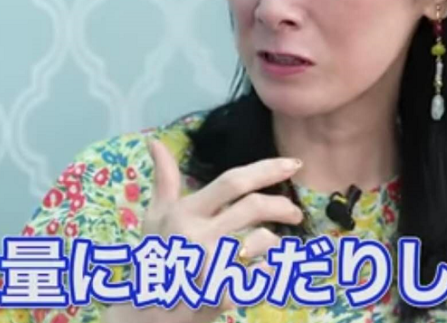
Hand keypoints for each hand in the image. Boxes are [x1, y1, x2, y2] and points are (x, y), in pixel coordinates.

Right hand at [102, 140, 302, 322]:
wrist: (150, 314)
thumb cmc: (156, 259)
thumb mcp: (155, 218)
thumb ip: (164, 180)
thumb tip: (155, 141)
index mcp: (185, 213)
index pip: (232, 182)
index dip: (267, 169)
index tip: (295, 164)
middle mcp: (198, 236)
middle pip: (254, 207)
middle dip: (283, 206)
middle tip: (296, 213)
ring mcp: (210, 266)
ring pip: (263, 241)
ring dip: (276, 243)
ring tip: (273, 248)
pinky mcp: (223, 294)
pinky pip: (264, 274)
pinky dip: (271, 271)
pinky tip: (264, 274)